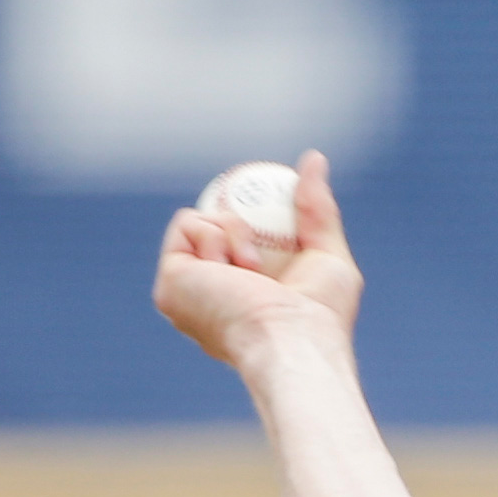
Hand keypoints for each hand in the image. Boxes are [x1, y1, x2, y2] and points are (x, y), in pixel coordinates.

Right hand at [154, 150, 362, 369]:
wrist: (292, 338)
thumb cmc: (320, 314)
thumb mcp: (328, 254)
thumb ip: (318, 210)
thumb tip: (314, 158)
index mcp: (243, 299)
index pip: (237, 246)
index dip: (250, 222)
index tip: (274, 211)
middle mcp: (211, 298)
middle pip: (215, 229)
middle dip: (240, 222)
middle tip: (267, 240)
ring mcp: (187, 292)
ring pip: (201, 222)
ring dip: (234, 230)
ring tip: (254, 270)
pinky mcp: (169, 283)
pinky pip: (188, 226)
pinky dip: (216, 234)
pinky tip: (234, 268)